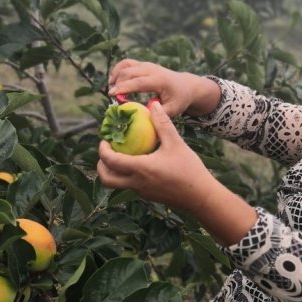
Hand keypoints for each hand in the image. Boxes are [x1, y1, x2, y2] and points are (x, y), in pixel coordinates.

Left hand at [97, 99, 212, 211]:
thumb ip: (162, 124)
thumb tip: (153, 105)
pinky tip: (138, 163)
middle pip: (106, 179)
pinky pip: (129, 185)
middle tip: (107, 151)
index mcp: (140, 169)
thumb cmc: (189, 169)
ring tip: (121, 155)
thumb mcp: (176, 143)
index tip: (105, 139)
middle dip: (101, 164)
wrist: (200, 197)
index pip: (111, 161)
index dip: (103, 150)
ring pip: (116, 184)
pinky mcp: (148, 195)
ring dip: (112, 171)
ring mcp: (141, 192)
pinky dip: (125, 175)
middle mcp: (136, 183)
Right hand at [108, 59, 220, 117]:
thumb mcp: (173, 110)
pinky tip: (114, 80)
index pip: (139, 82)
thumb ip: (159, 114)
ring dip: (116, 75)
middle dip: (118, 83)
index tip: (112, 94)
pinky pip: (127, 63)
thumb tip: (143, 116)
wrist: (186, 86)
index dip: (124, 87)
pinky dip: (118, 69)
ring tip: (112, 89)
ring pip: (126, 65)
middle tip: (112, 98)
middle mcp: (152, 69)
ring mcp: (147, 65)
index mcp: (160, 80)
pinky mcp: (143, 64)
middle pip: (129, 72)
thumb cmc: (179, 100)